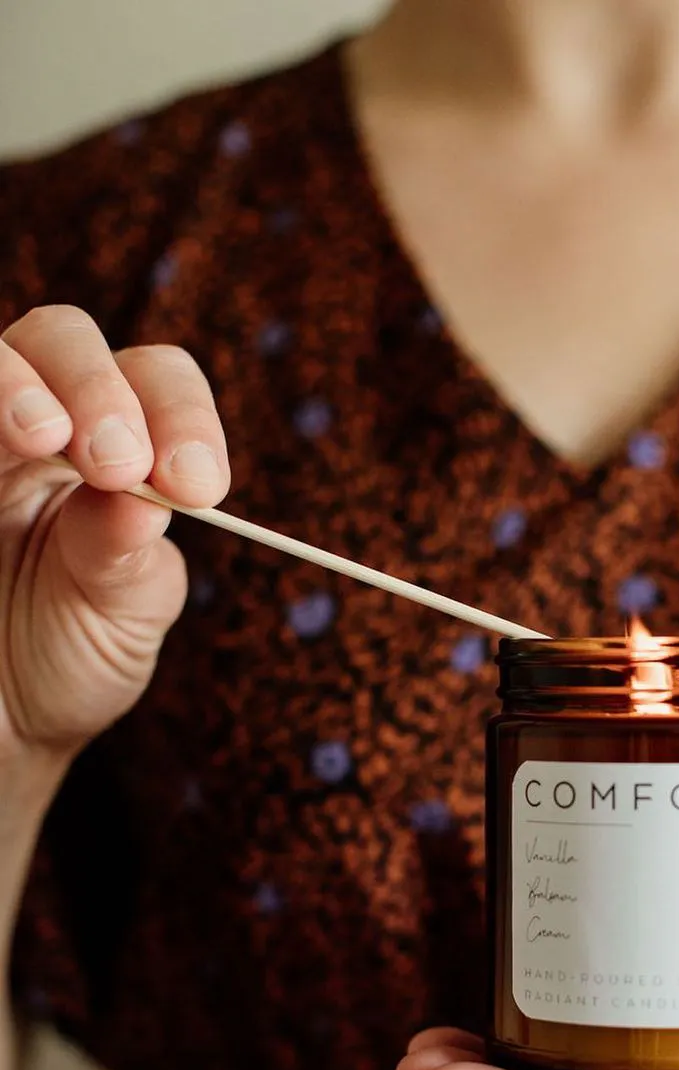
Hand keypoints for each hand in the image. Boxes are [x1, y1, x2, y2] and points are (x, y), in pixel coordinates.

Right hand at [0, 306, 229, 757]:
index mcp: (111, 449)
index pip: (154, 380)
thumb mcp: (120, 618)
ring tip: (44, 439)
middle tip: (119, 464)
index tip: (198, 487)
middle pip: (60, 338)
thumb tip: (143, 498)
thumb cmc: (69, 659)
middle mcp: (33, 424)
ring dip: (16, 385)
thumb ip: (132, 560)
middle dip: (97, 387)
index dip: (182, 415)